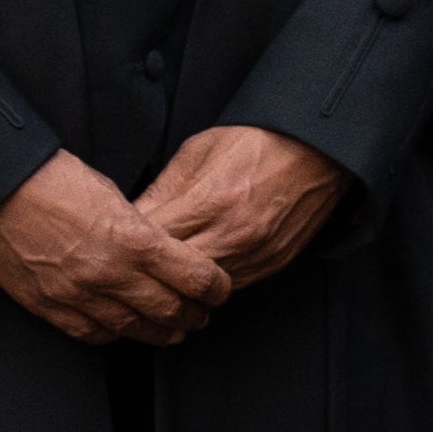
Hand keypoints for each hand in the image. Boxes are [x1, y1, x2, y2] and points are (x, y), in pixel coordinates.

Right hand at [0, 149, 237, 343]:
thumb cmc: (54, 180)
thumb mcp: (114, 196)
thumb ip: (144, 232)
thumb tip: (164, 254)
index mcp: (136, 241)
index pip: (200, 279)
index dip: (218, 288)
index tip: (219, 289)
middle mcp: (112, 274)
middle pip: (174, 311)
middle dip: (195, 315)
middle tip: (200, 314)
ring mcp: (79, 294)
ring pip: (137, 329)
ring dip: (160, 332)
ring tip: (169, 329)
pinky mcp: (49, 305)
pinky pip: (94, 334)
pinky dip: (115, 333)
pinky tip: (122, 325)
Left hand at [139, 121, 347, 298]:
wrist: (317, 150)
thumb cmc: (255, 143)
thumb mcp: (196, 153)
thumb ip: (162, 190)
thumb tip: (130, 217)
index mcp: (210, 203)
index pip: (153, 241)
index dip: (129, 243)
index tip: (115, 239)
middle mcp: (234, 235)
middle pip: (173, 272)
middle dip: (149, 266)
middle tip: (131, 258)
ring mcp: (256, 254)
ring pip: (200, 288)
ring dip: (178, 280)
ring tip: (160, 267)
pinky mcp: (272, 264)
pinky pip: (230, 286)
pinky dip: (208, 282)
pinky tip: (195, 267)